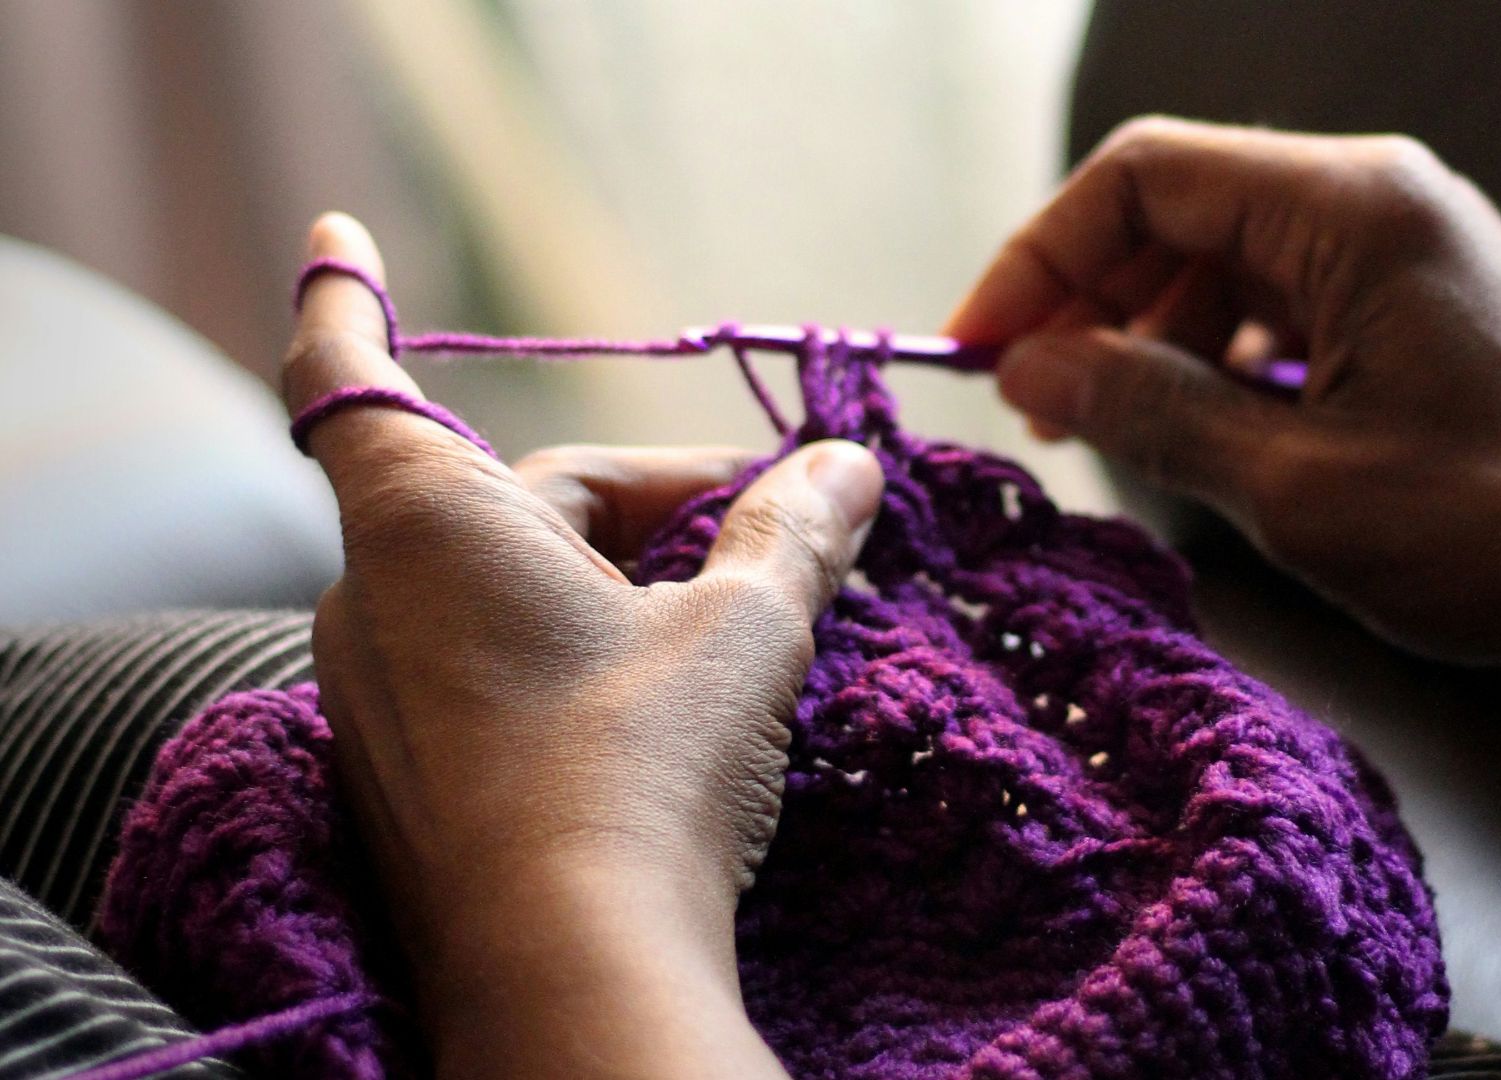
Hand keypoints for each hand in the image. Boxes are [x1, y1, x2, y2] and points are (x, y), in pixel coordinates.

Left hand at [286, 214, 873, 1077]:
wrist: (575, 972)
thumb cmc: (643, 770)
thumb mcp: (742, 632)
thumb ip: (792, 534)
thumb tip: (848, 465)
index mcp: (430, 526)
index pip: (353, 376)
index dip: (346, 298)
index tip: (337, 234)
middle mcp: (377, 603)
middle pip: (516, 500)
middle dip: (649, 502)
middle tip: (776, 528)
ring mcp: (384, 702)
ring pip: (512, 593)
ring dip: (624, 583)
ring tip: (745, 622)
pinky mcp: (414, 780)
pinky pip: (494, 672)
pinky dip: (580, 655)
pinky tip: (676, 705)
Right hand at [949, 118, 1500, 938]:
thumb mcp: (1297, 484)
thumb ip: (1149, 412)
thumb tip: (1030, 368)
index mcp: (1352, 208)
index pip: (1144, 176)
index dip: (1039, 257)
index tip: (978, 348)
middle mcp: (1380, 201)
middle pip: (1180, 211)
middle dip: (1090, 302)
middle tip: (1036, 410)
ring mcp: (1407, 251)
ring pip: (1226, 262)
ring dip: (1152, 339)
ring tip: (1112, 436)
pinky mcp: (1421, 306)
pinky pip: (1285, 304)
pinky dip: (1222, 361)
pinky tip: (1208, 437)